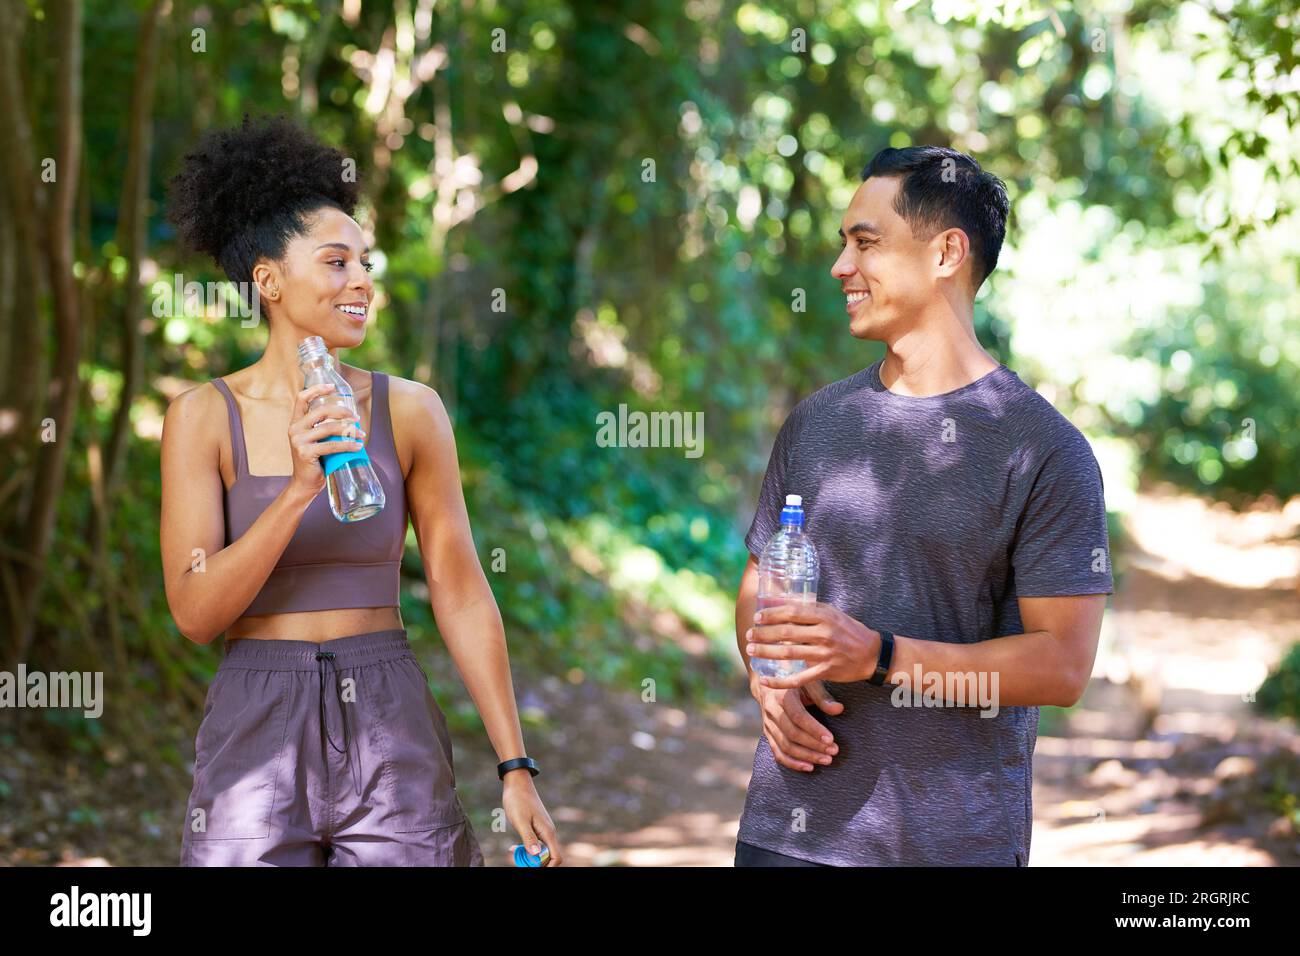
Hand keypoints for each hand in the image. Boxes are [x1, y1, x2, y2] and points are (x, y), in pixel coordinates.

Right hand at [287, 382, 365, 498]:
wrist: (305, 483)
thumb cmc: (315, 461)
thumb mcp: (315, 440)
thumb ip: (323, 428)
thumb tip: (350, 418)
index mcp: (295, 422)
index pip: (301, 398)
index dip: (316, 389)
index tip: (332, 386)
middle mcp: (294, 429)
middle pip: (321, 411)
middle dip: (342, 411)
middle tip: (356, 418)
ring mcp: (299, 440)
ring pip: (329, 428)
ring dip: (350, 430)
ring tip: (362, 435)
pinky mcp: (306, 452)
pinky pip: (332, 445)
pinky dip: (348, 445)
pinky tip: (358, 447)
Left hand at [502, 771, 562, 865]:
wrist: (517, 783)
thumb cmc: (518, 800)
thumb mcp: (520, 821)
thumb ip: (529, 838)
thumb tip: (536, 855)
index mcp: (548, 832)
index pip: (556, 857)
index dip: (546, 866)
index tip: (530, 866)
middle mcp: (548, 833)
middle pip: (548, 857)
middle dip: (534, 863)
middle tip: (517, 858)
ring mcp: (543, 830)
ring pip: (540, 852)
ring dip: (528, 856)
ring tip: (513, 851)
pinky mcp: (537, 828)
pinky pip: (535, 845)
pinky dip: (526, 849)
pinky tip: (514, 847)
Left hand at [746, 602, 880, 687]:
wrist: (872, 654)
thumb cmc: (848, 630)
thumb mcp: (831, 613)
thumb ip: (809, 609)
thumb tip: (780, 602)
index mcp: (825, 616)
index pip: (792, 613)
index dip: (772, 615)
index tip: (757, 617)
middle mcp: (824, 633)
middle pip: (786, 633)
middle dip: (763, 633)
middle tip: (749, 634)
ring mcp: (825, 654)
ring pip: (788, 654)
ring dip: (766, 652)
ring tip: (751, 650)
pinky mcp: (826, 672)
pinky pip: (798, 679)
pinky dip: (780, 681)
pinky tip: (765, 680)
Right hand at [749, 672, 843, 771]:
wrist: (770, 683)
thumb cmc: (795, 682)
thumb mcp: (808, 683)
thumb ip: (822, 697)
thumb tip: (838, 709)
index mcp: (782, 695)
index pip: (798, 716)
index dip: (814, 729)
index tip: (831, 739)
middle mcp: (771, 710)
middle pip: (792, 733)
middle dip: (814, 745)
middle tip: (833, 751)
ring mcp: (768, 724)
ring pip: (785, 746)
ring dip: (806, 756)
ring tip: (826, 760)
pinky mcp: (768, 735)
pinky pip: (778, 753)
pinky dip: (793, 763)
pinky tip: (809, 767)